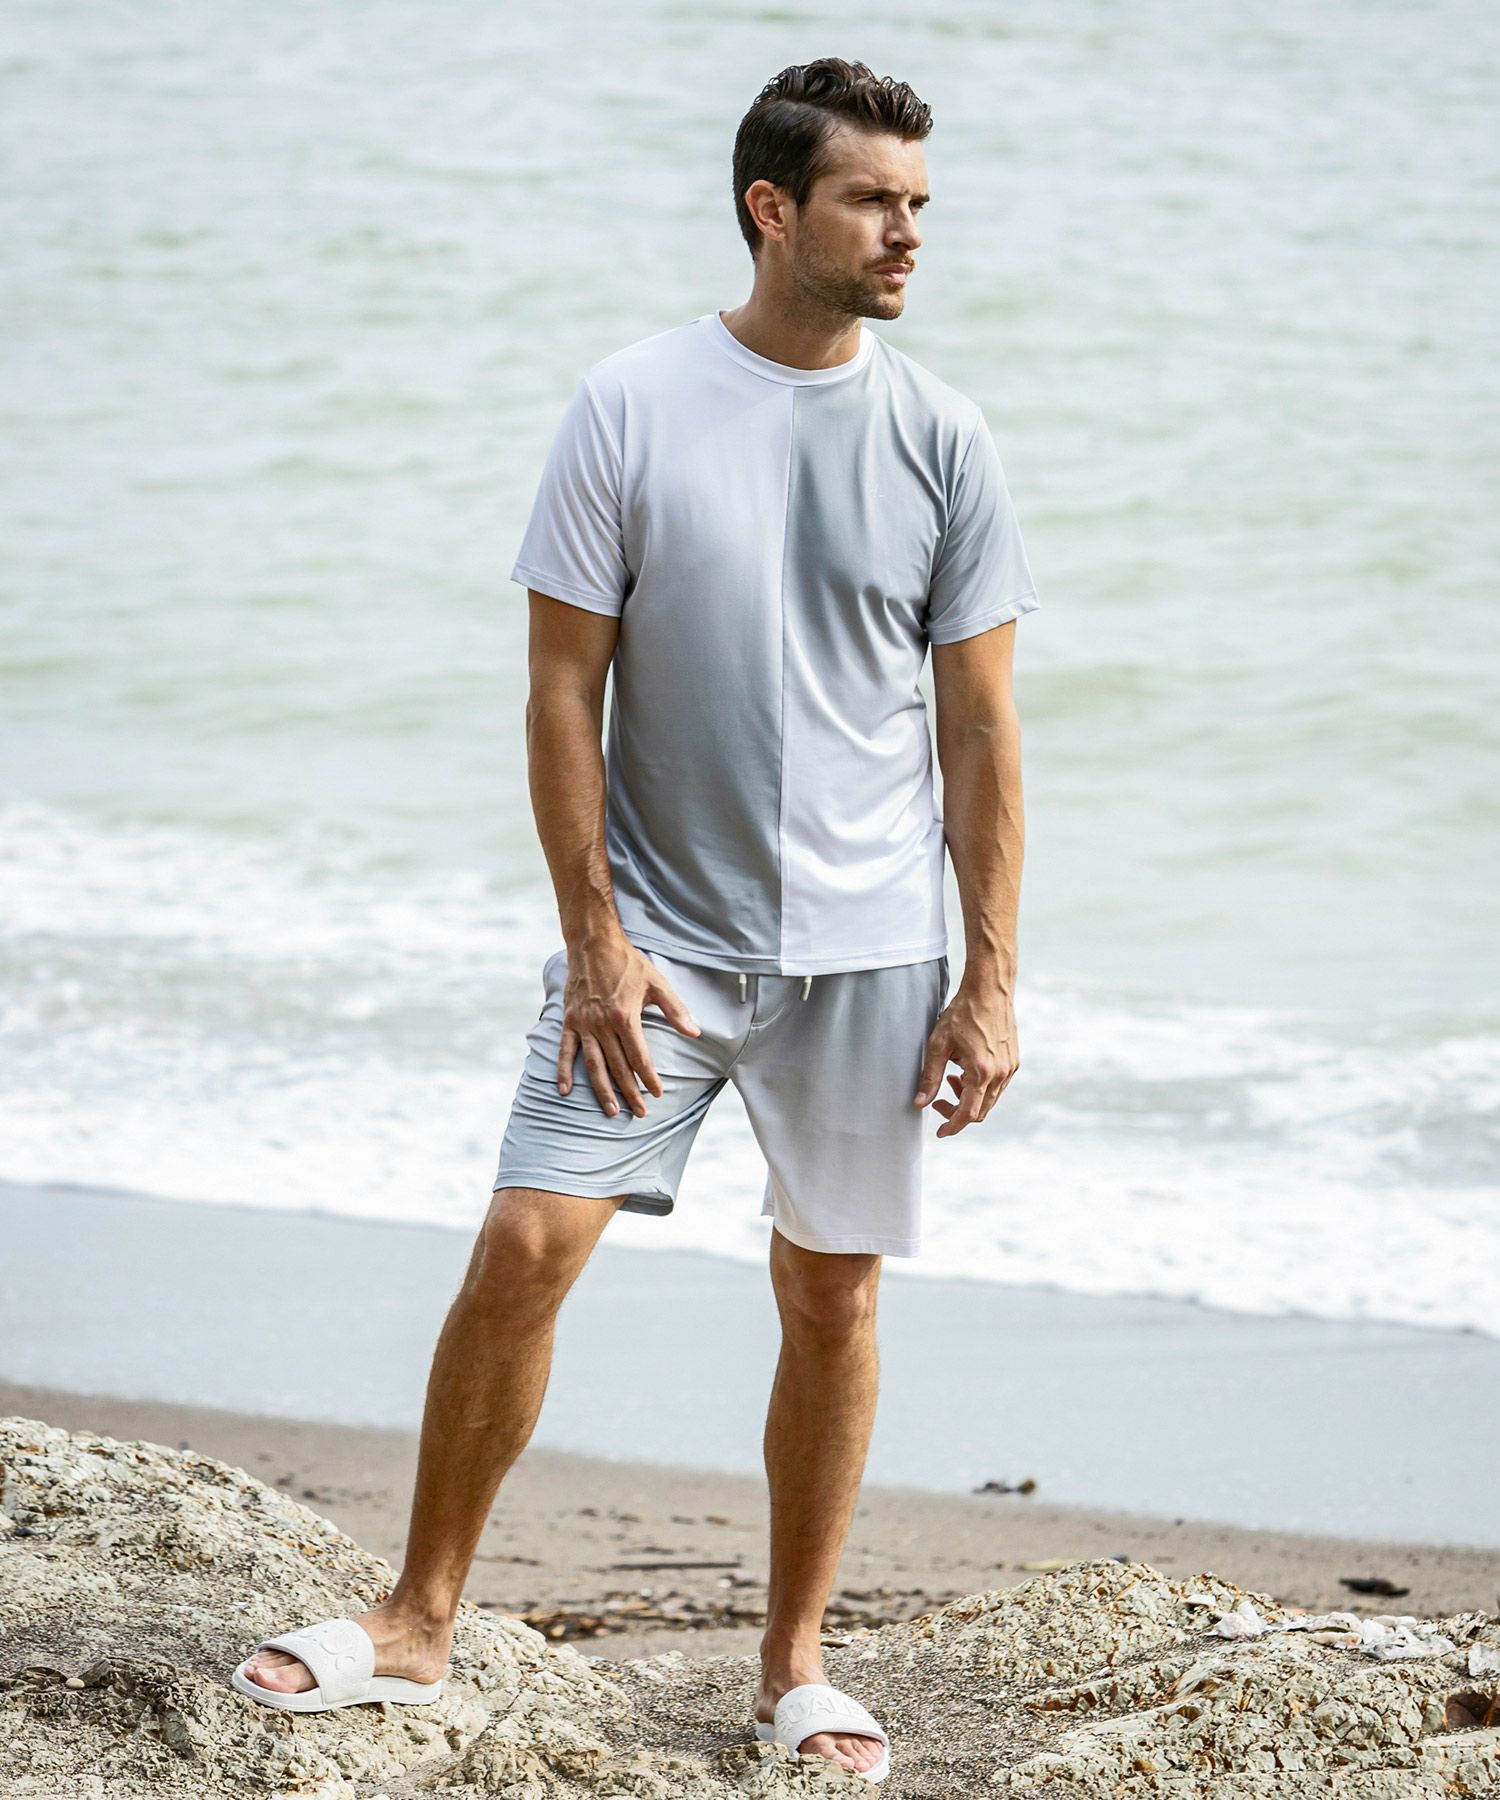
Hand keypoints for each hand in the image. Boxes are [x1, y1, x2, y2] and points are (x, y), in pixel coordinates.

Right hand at [557, 938, 699, 1116]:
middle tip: (639, 1112)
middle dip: (630, 1092)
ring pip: (593, 1065)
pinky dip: (563, 1071)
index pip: (639, 1057)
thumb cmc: (628, 963)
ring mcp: (583, 1024)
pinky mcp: (569, 1021)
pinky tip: (566, 1091)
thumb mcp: (657, 983)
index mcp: (625, 1016)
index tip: (657, 1094)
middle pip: (618, 1067)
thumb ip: (675, 1010)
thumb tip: (694, 1032)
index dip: (648, 1078)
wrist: (593, 944)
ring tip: (611, 1110)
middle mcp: (602, 1025)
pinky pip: (565, 1051)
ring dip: (602, 1090)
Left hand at [913, 977, 1018, 1137]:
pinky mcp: (1013, 1061)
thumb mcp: (939, 1045)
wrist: (989, 990)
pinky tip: (964, 1071)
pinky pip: (997, 1086)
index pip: (968, 1114)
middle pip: (981, 1111)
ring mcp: (1010, 1068)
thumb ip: (929, 1077)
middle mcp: (1001, 1074)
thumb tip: (920, 1103)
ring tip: (951, 1079)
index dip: (952, 1126)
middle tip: (938, 1101)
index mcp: (982, 1072)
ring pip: (990, 1100)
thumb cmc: (963, 1013)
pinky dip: (980, 1087)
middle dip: (958, 1112)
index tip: (940, 1132)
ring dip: (969, 1098)